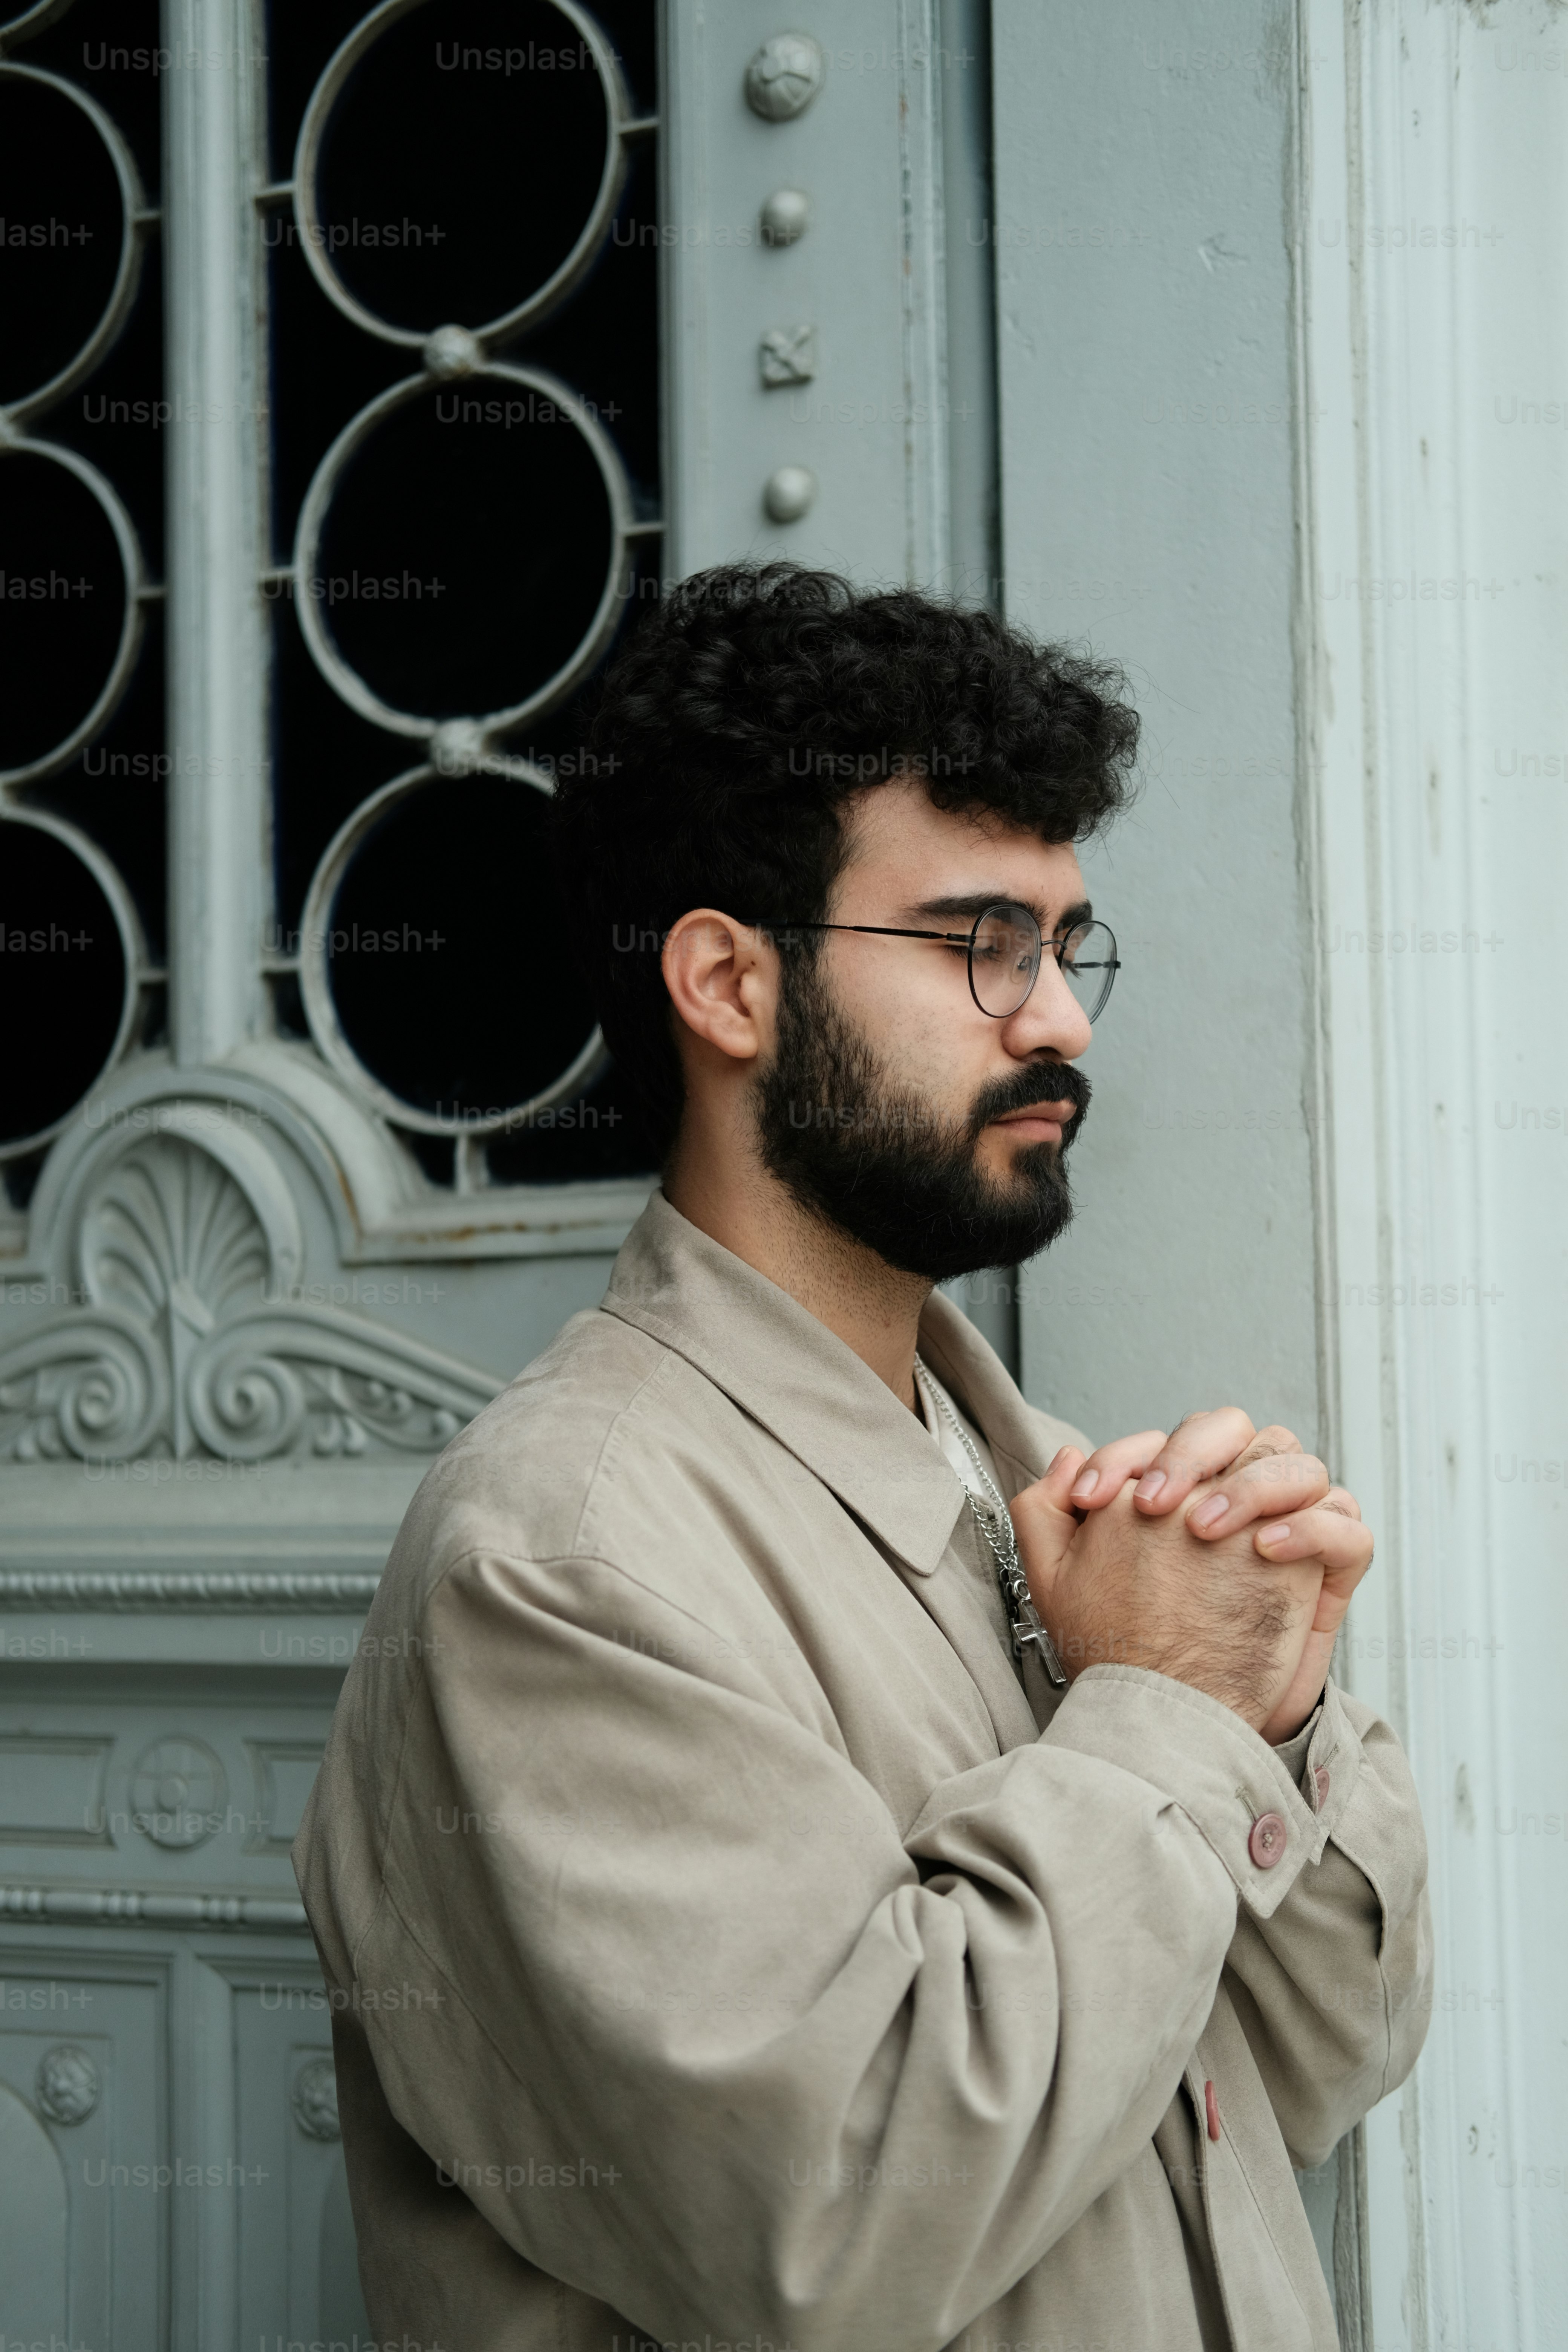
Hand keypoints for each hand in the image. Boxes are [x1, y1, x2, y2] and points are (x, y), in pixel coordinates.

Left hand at [1010, 1411, 1372, 1736]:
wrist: (1175, 1721)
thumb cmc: (1123, 1648)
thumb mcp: (1061, 1584)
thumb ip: (1046, 1515)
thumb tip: (1065, 1455)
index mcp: (1181, 1492)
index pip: (1166, 1439)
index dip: (1125, 1455)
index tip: (1088, 1498)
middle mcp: (1236, 1500)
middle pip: (1236, 1431)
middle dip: (1191, 1454)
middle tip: (1153, 1504)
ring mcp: (1287, 1530)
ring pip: (1295, 1464)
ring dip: (1249, 1484)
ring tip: (1203, 1529)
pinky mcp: (1327, 1571)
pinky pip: (1345, 1526)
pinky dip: (1311, 1526)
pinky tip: (1266, 1548)